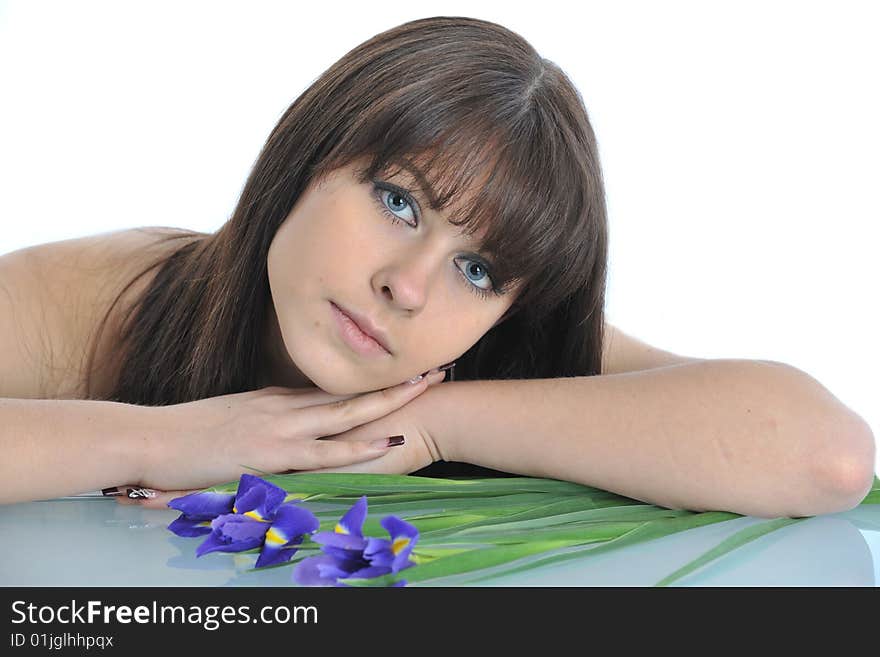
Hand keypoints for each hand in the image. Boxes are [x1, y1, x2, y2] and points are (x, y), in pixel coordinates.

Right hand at [120, 369, 447, 500]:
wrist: (147, 439)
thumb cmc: (184, 435)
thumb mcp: (232, 420)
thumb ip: (263, 422)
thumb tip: (285, 426)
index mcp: (277, 399)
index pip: (335, 389)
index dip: (373, 382)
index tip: (406, 372)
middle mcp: (285, 406)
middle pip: (351, 392)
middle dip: (396, 382)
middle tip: (436, 369)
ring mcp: (280, 427)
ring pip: (347, 413)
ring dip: (389, 402)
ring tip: (426, 390)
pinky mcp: (270, 452)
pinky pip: (324, 451)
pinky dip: (358, 447)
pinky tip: (386, 443)